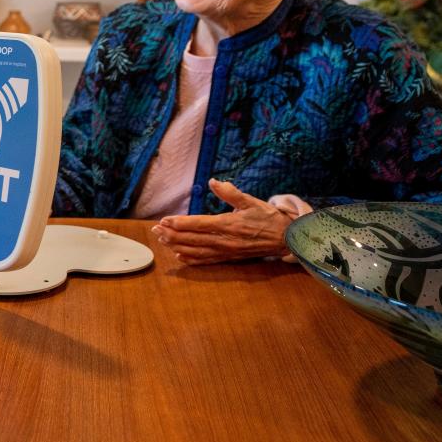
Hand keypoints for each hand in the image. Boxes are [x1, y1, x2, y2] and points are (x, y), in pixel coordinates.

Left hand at [151, 179, 291, 265]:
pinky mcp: (229, 258)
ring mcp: (226, 251)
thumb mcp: (251, 201)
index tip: (165, 220)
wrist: (285, 239)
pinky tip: (179, 256)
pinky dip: (192, 259)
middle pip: (193, 239)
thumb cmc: (268, 218)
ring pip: (196, 250)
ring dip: (177, 245)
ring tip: (161, 240)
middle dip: (172, 234)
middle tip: (155, 230)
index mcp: (229, 224)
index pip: (199, 224)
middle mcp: (225, 240)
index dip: (180, 223)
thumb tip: (214, 181)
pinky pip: (207, 260)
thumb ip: (230, 193)